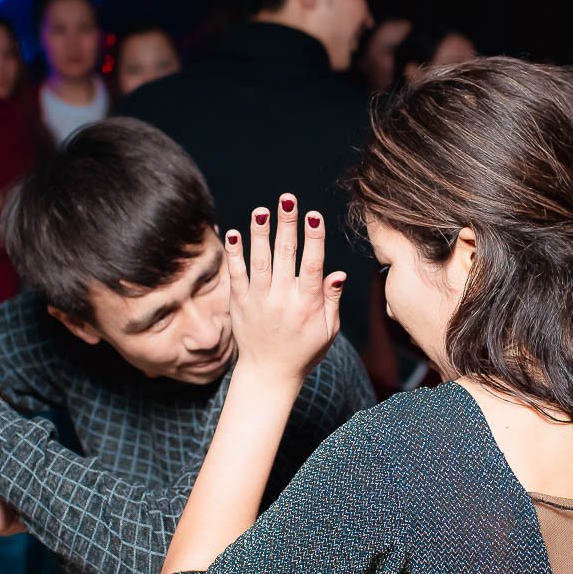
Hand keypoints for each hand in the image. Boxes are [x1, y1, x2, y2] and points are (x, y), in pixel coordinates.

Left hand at [224, 194, 345, 384]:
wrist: (269, 374)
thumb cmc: (304, 351)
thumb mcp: (327, 330)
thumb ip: (331, 300)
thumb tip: (338, 272)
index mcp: (307, 305)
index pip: (312, 265)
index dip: (314, 239)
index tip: (314, 216)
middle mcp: (282, 300)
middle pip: (285, 256)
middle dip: (287, 225)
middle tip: (288, 199)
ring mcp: (259, 301)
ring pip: (260, 262)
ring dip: (260, 233)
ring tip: (262, 210)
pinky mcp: (240, 304)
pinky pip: (236, 276)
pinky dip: (234, 255)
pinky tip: (233, 233)